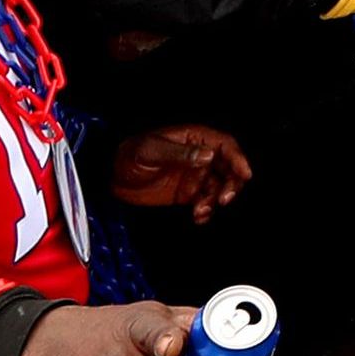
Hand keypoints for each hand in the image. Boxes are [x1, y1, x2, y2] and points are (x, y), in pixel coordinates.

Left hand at [108, 120, 252, 220]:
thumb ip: (180, 153)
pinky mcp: (187, 194)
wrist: (109, 177)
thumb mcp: (151, 150)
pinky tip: (198, 217)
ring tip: (201, 210)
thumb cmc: (129, 155)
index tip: (245, 174)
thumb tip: (209, 156)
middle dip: (231, 184)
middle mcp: (198, 156)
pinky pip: (205, 202)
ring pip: (218, 187)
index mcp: (194, 139)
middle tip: (224, 199)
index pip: (224, 146)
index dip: (238, 159)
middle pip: (228, 168)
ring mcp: (194, 176)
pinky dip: (206, 211)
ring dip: (216, 200)